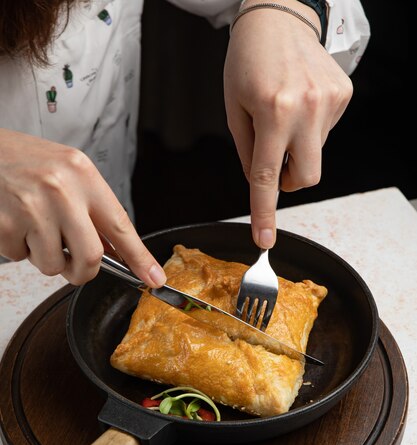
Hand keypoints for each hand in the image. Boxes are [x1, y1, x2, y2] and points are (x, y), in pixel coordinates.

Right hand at [0, 129, 165, 285]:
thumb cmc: (24, 161)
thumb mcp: (67, 172)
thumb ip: (91, 208)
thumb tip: (113, 251)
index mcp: (82, 174)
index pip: (120, 225)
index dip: (140, 258)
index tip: (154, 277)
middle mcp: (61, 191)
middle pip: (90, 258)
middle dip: (83, 272)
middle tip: (73, 265)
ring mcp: (31, 208)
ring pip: (53, 265)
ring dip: (45, 257)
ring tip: (33, 227)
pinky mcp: (4, 225)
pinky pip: (21, 258)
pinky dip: (18, 249)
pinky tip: (13, 222)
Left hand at [224, 0, 352, 247]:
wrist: (279, 17)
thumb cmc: (248, 60)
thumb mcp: (234, 108)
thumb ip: (247, 152)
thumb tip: (260, 184)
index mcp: (273, 112)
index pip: (266, 177)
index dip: (264, 213)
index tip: (264, 239)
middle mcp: (306, 109)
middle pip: (306, 177)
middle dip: (289, 180)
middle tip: (274, 159)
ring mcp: (330, 102)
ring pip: (315, 154)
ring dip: (298, 147)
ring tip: (284, 112)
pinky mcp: (344, 95)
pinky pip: (326, 133)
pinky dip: (310, 128)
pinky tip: (300, 103)